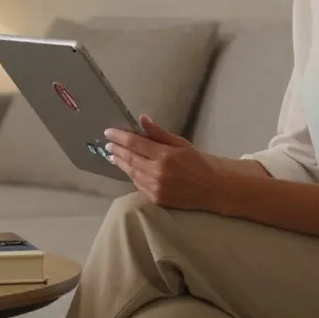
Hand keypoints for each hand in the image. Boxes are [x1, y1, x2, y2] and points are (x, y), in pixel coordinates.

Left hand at [105, 115, 225, 212]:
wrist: (211, 188)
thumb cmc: (197, 162)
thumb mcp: (180, 143)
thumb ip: (159, 133)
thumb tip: (142, 119)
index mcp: (164, 155)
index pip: (135, 143)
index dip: (119, 137)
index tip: (108, 132)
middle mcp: (156, 172)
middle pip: (129, 158)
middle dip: (116, 150)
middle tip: (107, 144)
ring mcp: (155, 187)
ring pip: (131, 173)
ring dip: (120, 163)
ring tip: (112, 156)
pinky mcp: (155, 198)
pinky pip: (138, 184)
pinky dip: (131, 175)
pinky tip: (127, 169)